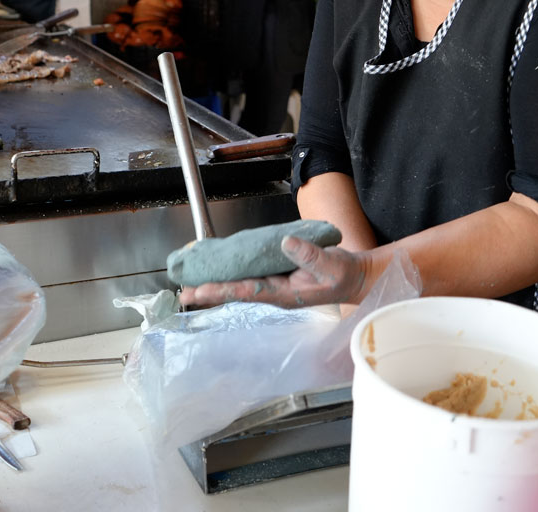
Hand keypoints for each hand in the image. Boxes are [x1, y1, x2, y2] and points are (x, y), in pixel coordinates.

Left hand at [177, 236, 365, 308]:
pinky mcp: (275, 275)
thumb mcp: (332, 265)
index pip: (245, 292)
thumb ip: (310, 255)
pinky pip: (249, 274)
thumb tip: (286, 242)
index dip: (221, 291)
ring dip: (216, 282)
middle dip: (210, 291)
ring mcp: (273, 284)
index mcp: (283, 294)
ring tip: (193, 281)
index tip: (200, 291)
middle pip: (235, 292)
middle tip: (185, 291)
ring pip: (239, 284)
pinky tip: (219, 267)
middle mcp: (273, 291)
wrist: (352, 277)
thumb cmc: (343, 275)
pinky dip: (231, 271)